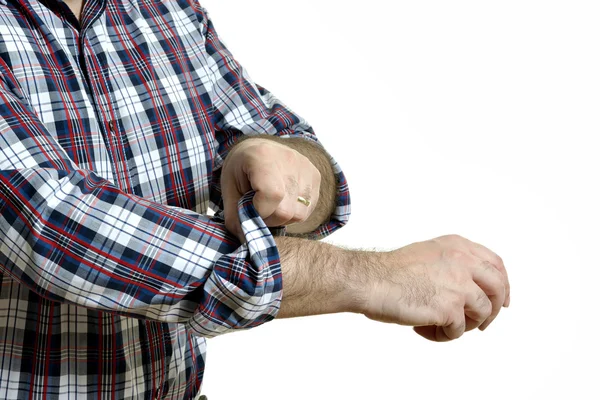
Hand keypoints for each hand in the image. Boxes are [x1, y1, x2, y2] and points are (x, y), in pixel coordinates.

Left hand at [221, 138, 320, 241]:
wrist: (258, 148)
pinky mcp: (316, 177)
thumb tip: (244, 239)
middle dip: (268, 219)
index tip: (248, 210)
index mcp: (263, 157)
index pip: (272, 195)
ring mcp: (306, 168)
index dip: (259, 212)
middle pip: (286, 210)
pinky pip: (308, 209)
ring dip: (282, 218)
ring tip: (270, 205)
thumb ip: (234, 215)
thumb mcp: (229, 188)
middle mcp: (290, 160)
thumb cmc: (241, 167)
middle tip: (257, 209)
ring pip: (299, 214)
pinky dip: (293, 212)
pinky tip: (282, 201)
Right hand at [359, 234, 509, 340]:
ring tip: (440, 325)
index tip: (501, 300)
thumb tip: (471, 287)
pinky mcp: (450, 308)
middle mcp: (463, 262)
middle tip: (481, 323)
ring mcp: (459, 285)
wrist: (370, 280)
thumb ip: (453, 263)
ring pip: (482, 312)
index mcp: (457, 246)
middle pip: (498, 288)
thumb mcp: (428, 253)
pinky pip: (458, 330)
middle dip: (493, 309)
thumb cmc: (389, 271)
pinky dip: (443, 335)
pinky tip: (423, 328)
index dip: (502, 285)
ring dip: (465, 325)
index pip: (495, 264)